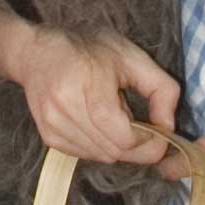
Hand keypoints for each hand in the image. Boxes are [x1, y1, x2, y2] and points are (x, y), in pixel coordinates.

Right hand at [7, 26, 180, 166]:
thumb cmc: (88, 47)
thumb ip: (161, 88)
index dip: (148, 141)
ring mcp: (53, 125)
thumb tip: (169, 126)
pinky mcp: (48, 137)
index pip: (124, 138)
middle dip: (136, 144)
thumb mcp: (132, 55)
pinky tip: (97, 122)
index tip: (158, 129)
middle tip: (140, 122)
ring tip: (115, 116)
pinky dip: (99, 146)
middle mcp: (66, 108)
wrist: (36, 51)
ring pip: (101, 157)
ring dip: (117, 145)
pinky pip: (85, 155)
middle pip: (115, 151)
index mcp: (88, 84)